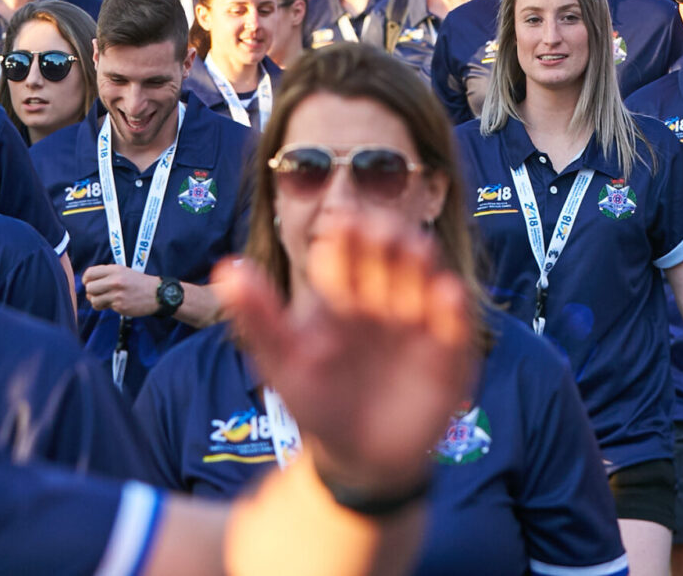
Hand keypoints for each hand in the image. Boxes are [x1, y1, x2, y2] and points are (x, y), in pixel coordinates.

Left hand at [82, 264, 159, 316]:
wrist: (157, 294)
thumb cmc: (139, 283)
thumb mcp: (124, 272)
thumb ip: (107, 275)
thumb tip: (88, 282)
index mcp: (115, 269)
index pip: (90, 273)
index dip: (86, 279)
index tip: (90, 283)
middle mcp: (115, 280)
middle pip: (89, 287)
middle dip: (91, 292)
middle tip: (99, 294)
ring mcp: (117, 293)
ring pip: (93, 299)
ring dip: (96, 301)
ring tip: (105, 300)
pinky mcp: (119, 305)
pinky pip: (102, 307)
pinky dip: (104, 307)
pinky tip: (113, 304)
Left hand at [217, 215, 476, 494]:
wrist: (360, 460)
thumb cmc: (318, 404)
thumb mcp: (283, 362)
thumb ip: (259, 316)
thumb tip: (226, 267)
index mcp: (343, 295)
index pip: (346, 251)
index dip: (346, 235)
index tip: (341, 221)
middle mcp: (384, 298)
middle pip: (390, 255)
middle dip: (387, 238)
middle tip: (379, 229)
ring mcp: (419, 321)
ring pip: (426, 277)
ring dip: (422, 261)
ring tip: (415, 249)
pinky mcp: (449, 350)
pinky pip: (457, 323)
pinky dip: (455, 308)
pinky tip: (447, 295)